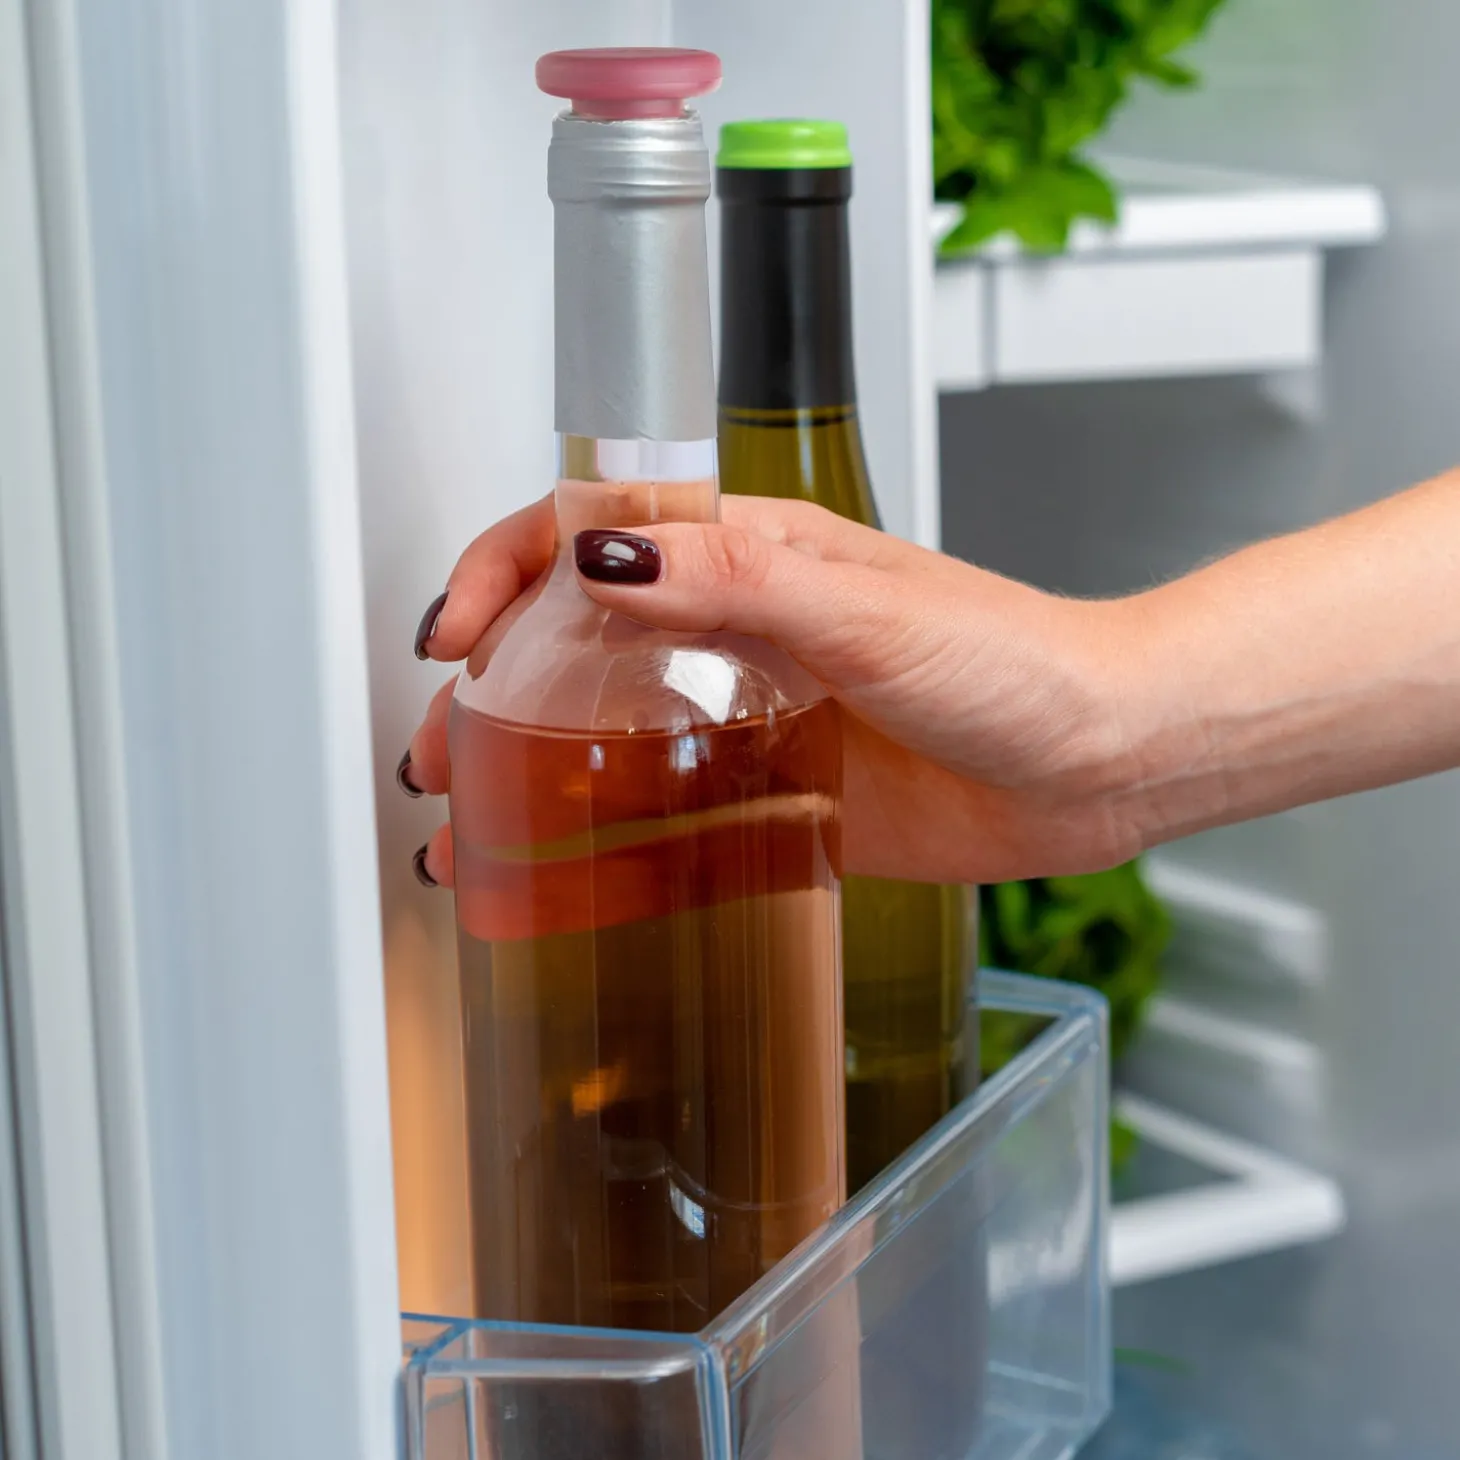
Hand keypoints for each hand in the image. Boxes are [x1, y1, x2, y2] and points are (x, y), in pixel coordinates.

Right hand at [402, 494, 1141, 888]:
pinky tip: (558, 878)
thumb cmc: (1015, 663)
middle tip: (441, 750)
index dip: (505, 572)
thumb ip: (737, 582)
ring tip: (464, 825)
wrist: (1097, 759)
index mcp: (750, 556)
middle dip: (488, 691)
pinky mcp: (779, 794)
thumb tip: (606, 558)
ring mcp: (751, 716)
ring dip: (527, 772)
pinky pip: (670, 817)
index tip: (454, 631)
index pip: (592, 535)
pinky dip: (605, 845)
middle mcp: (737, 629)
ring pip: (607, 732)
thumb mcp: (866, 610)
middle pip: (575, 643)